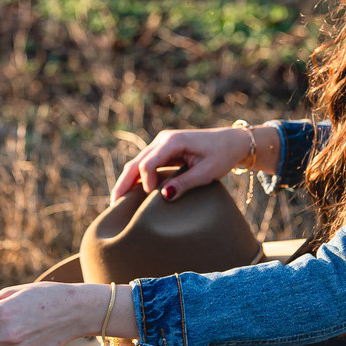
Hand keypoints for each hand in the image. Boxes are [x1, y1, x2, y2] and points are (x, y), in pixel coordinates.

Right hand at [111, 127, 253, 202]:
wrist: (231, 142)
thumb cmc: (222, 155)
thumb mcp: (207, 172)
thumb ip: (185, 183)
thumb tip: (163, 196)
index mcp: (173, 141)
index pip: (148, 163)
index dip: (145, 182)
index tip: (150, 198)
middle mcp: (162, 140)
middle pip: (136, 163)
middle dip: (124, 184)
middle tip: (114, 205)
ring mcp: (161, 145)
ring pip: (137, 164)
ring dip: (127, 182)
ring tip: (117, 203)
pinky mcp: (163, 151)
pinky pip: (145, 165)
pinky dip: (135, 178)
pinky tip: (129, 194)